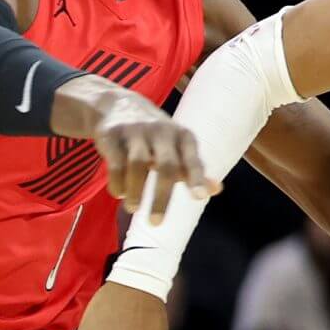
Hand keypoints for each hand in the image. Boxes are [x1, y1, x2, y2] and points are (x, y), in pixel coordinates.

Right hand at [64, 84, 218, 218]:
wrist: (118, 105)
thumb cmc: (156, 137)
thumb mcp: (178, 148)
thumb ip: (193, 170)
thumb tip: (217, 189)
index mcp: (182, 136)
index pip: (192, 159)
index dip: (196, 177)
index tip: (199, 197)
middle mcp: (161, 131)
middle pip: (166, 166)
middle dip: (162, 197)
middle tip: (156, 223)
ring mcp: (136, 131)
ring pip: (138, 164)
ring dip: (136, 191)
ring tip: (133, 209)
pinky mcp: (112, 134)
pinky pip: (116, 162)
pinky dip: (118, 182)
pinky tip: (120, 194)